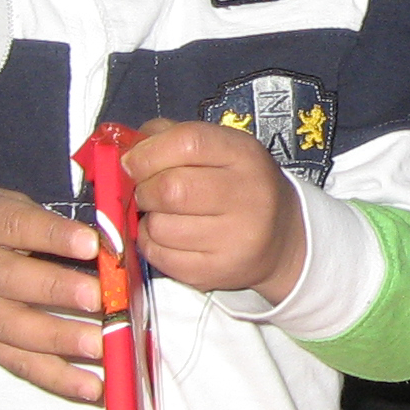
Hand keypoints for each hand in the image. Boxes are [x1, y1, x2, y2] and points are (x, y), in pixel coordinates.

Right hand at [0, 188, 103, 402]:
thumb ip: (36, 218)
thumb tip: (102, 242)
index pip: (12, 226)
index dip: (52, 235)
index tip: (91, 243)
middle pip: (8, 281)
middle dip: (57, 291)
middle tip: (99, 298)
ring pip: (12, 328)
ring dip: (60, 340)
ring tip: (101, 344)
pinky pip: (15, 362)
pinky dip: (55, 377)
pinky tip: (91, 386)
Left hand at [124, 118, 308, 302]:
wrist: (281, 239)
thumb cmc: (238, 185)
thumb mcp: (220, 149)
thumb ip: (172, 137)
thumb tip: (128, 150)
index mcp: (245, 155)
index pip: (188, 142)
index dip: (149, 151)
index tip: (134, 161)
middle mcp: (247, 196)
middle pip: (171, 189)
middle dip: (144, 189)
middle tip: (146, 191)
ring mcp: (234, 239)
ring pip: (160, 227)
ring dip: (148, 219)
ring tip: (162, 214)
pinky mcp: (216, 271)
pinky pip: (160, 257)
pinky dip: (151, 244)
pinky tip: (167, 236)